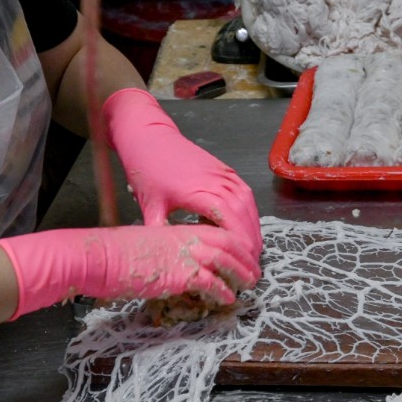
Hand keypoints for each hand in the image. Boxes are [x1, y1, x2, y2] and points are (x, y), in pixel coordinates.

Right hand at [0, 225, 259, 319]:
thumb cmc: (111, 255)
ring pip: (224, 259)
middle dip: (245, 255)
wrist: (95, 257)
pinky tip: (228, 298)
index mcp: (175, 230)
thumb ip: (162, 251)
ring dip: (241, 272)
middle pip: (227, 242)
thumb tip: (170, 265)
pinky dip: (222, 290)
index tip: (243, 252)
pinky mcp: (178, 273)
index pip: (214, 231)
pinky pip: (209, 282)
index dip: (233, 242)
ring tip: (251, 284)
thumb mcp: (143, 246)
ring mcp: (182, 254)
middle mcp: (183, 238)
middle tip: (255, 269)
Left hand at [101, 88, 262, 261]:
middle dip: (250, 240)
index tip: (241, 263)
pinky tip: (248, 227)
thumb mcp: (150, 206)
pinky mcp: (227, 170)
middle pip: (243, 214)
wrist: (150, 137)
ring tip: (254, 250)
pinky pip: (245, 193)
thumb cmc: (147, 171)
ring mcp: (225, 174)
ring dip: (253, 227)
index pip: (228, 221)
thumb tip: (168, 258)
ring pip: (249, 204)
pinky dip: (250, 212)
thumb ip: (161, 233)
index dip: (238, 243)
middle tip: (252, 264)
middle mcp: (218, 182)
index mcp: (199, 192)